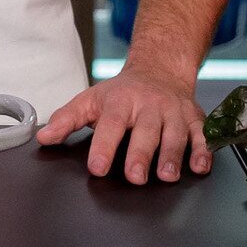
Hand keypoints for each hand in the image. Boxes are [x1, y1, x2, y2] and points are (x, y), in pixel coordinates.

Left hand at [35, 63, 211, 183]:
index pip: (110, 123)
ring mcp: (173, 111)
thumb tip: (43, 138)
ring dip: (172, 155)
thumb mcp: (90, 100)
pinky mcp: (194, 119)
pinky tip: (200, 166)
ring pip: (175, 134)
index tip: (97, 167)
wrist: (159, 70)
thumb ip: (66, 119)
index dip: (104, 145)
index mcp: (120, 101)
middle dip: (140, 154)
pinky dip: (204, 150)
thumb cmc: (122, 93)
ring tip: (167, 175)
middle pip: (145, 130)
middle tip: (135, 177)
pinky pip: (202, 134)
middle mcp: (148, 105)